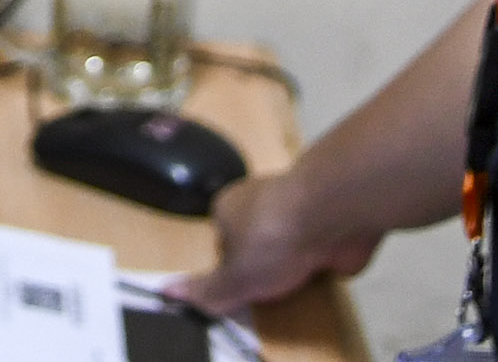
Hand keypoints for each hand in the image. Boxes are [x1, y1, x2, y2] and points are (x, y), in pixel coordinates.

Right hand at [175, 166, 389, 316]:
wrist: (331, 215)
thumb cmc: (270, 239)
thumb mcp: (232, 276)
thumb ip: (206, 290)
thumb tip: (167, 292)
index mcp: (227, 207)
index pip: (221, 242)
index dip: (229, 269)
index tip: (240, 290)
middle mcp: (259, 203)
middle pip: (255, 242)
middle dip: (263, 267)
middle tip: (269, 294)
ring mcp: (297, 210)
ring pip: (288, 244)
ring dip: (293, 264)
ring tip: (296, 287)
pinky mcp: (327, 219)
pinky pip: (318, 245)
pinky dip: (320, 260)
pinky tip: (321, 275)